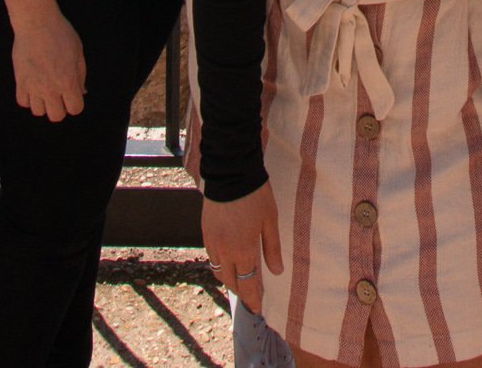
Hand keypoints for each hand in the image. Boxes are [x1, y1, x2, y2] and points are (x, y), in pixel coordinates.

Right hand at [11, 8, 86, 120]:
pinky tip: (33, 86)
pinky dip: (28, 98)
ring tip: (44, 89)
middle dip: (60, 107)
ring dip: (43, 103)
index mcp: (68, 81)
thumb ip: (80, 74)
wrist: (36, 23)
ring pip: (38, 112)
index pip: (75, 109)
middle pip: (56, 116)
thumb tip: (81, 92)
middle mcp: (50, 88)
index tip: (72, 94)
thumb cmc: (60, 33)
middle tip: (59, 94)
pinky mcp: (20, 81)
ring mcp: (33, 86)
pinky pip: (23, 102)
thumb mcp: (78, 52)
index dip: (76, 103)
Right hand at [203, 184, 281, 312]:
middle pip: (231, 282)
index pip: (248, 284)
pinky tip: (228, 261)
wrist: (230, 173)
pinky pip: (211, 257)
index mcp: (243, 250)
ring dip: (229, 279)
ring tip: (240, 280)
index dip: (253, 299)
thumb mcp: (270, 221)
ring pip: (218, 271)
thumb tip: (277, 271)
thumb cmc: (255, 195)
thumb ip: (272, 248)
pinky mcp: (205, 232)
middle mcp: (224, 251)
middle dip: (241, 292)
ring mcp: (212, 242)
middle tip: (251, 296)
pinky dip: (219, 265)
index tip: (257, 308)